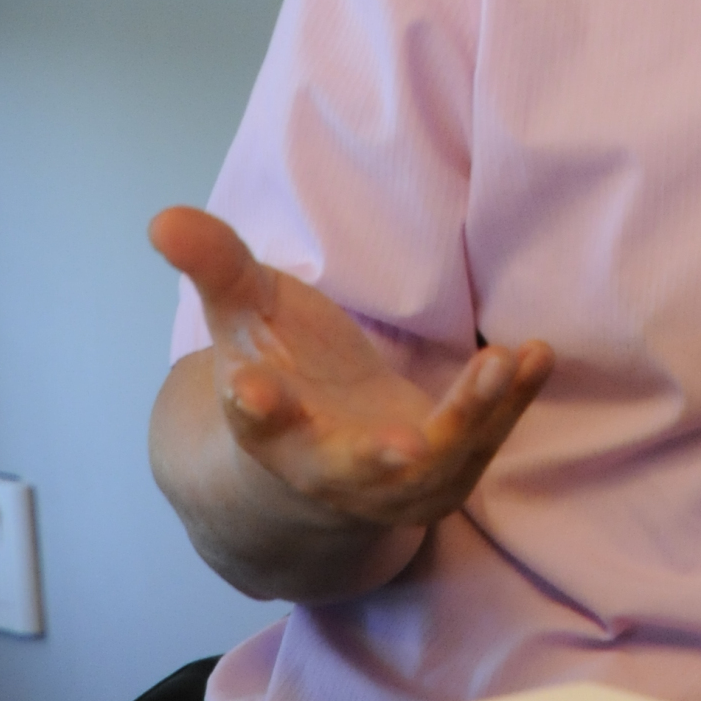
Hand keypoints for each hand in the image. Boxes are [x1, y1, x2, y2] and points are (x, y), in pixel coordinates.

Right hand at [150, 206, 552, 531]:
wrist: (315, 460)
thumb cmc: (279, 374)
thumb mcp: (244, 316)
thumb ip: (215, 268)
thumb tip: (162, 218)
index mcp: (270, 434)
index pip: (256, 425)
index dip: (253, 408)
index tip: (248, 388)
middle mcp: (330, 469)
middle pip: (351, 473)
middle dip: (376, 460)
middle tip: (404, 446)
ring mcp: (393, 481)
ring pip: (435, 465)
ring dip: (469, 419)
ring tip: (499, 363)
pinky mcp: (446, 469)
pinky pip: (484, 442)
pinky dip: (512, 404)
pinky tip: (537, 355)